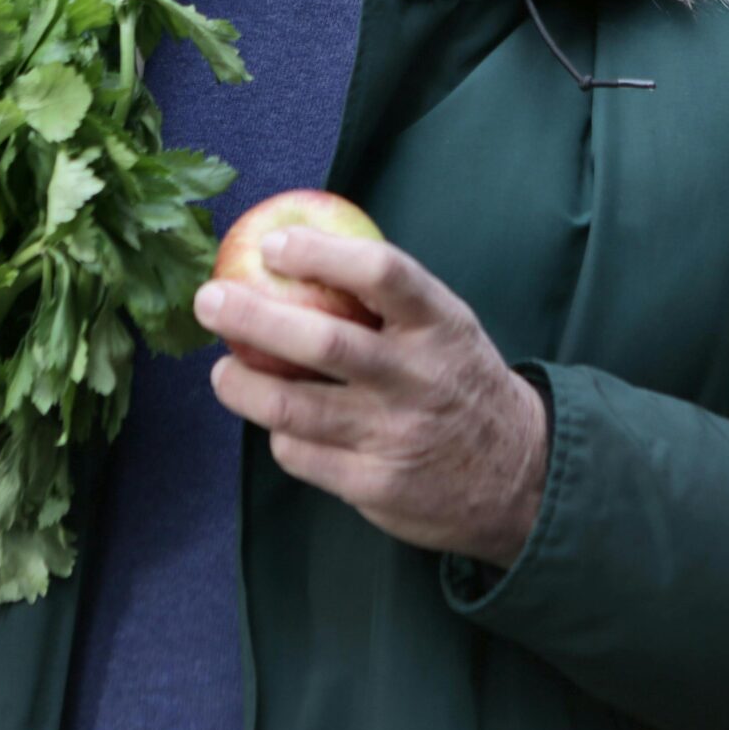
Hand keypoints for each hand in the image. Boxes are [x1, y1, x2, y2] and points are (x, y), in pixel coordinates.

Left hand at [195, 227, 548, 566]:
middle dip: (253, 316)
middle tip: (209, 300)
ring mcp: (394, 435)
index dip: (321, 254)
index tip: (273, 244)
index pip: (381, 273)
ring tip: (222, 370)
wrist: (519, 477)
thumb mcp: (446, 326)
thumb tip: (297, 251)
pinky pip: (301, 454)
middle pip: (323, 342)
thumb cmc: (459, 381)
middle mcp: (418, 377)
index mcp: (439, 324)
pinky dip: (278, 434)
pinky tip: (275, 421)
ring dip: (242, 385)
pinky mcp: (373, 485)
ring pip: (294, 408)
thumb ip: (388, 296)